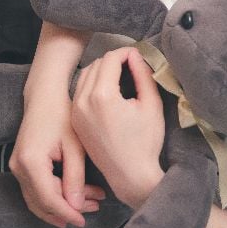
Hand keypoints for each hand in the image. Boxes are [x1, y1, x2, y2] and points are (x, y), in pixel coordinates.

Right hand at [9, 89, 105, 227]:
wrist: (44, 96)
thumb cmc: (62, 115)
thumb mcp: (75, 147)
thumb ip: (76, 178)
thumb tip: (77, 207)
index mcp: (32, 162)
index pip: (49, 199)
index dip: (67, 213)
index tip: (84, 221)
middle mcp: (18, 167)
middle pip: (42, 203)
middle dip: (68, 210)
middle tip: (94, 208)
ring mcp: (16, 167)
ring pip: (37, 199)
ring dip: (62, 205)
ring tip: (89, 203)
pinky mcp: (20, 166)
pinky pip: (35, 190)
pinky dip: (54, 196)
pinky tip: (74, 196)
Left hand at [71, 46, 165, 207]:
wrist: (130, 175)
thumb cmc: (146, 143)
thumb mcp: (151, 105)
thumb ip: (144, 75)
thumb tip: (136, 56)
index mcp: (103, 95)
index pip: (112, 59)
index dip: (127, 52)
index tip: (139, 55)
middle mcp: (83, 101)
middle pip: (97, 64)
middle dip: (115, 59)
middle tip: (133, 63)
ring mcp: (76, 112)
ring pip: (86, 76)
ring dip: (102, 70)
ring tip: (122, 75)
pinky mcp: (75, 121)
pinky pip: (80, 92)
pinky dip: (93, 84)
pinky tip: (109, 91)